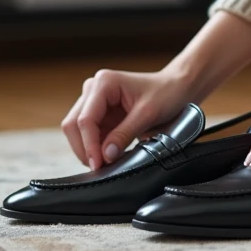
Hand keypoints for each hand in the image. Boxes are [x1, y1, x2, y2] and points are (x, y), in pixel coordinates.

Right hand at [60, 68, 192, 171]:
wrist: (177, 88)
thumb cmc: (166, 93)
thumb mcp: (147, 114)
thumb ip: (124, 134)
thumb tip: (104, 155)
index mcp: (104, 83)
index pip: (85, 119)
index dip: (89, 145)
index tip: (98, 164)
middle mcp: (94, 88)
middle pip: (73, 125)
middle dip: (85, 148)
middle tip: (100, 168)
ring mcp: (95, 100)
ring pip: (77, 131)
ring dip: (89, 149)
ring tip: (107, 162)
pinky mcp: (100, 112)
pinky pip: (90, 134)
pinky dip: (96, 147)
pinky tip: (109, 155)